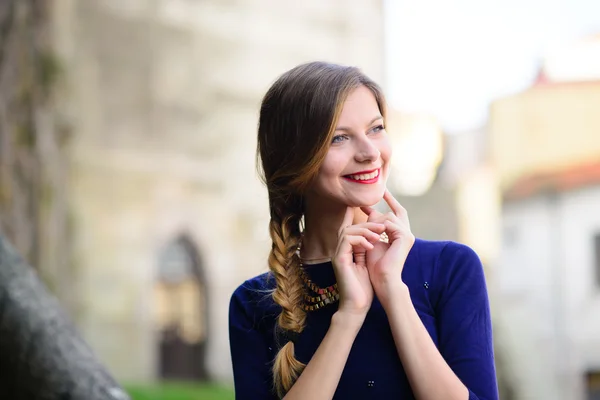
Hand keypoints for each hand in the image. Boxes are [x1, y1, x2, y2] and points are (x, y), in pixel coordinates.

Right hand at [332, 207, 385, 319]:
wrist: (356, 306)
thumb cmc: (363, 289)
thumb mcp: (366, 264)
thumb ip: (366, 250)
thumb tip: (376, 236)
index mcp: (346, 252)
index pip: (350, 230)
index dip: (361, 222)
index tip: (378, 222)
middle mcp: (339, 251)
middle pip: (348, 227)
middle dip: (367, 224)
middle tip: (382, 226)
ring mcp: (338, 255)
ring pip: (347, 231)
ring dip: (365, 230)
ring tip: (379, 236)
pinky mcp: (339, 260)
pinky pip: (347, 240)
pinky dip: (360, 239)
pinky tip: (371, 245)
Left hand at [360, 189, 414, 306]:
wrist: (382, 280)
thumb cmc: (375, 265)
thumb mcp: (372, 240)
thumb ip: (373, 226)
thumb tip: (368, 210)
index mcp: (400, 235)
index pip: (396, 214)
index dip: (388, 202)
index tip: (379, 193)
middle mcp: (407, 234)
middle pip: (395, 212)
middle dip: (385, 203)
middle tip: (370, 198)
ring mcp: (408, 235)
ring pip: (389, 216)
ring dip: (375, 221)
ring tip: (365, 229)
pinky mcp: (405, 237)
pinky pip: (390, 222)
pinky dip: (378, 226)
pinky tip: (371, 232)